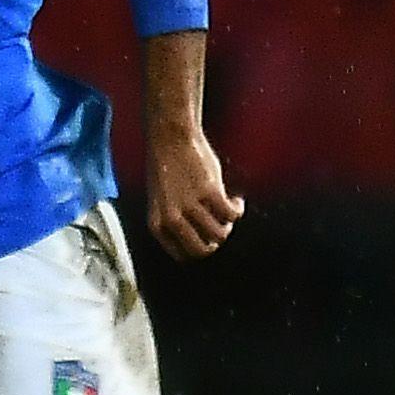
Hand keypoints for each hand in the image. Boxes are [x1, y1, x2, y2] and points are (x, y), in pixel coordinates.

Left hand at [145, 125, 243, 260]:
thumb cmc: (168, 170)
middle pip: (203, 251)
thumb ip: (175, 222)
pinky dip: (238, 209)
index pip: (182, 255)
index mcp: (156, 224)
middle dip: (216, 242)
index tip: (207, 234)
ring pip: (220, 234)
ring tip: (227, 208)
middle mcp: (171, 218)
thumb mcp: (162, 202)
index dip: (200, 247)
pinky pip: (232, 214)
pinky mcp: (209, 192)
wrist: (170, 139)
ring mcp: (189, 206)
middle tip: (221, 226)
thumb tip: (204, 240)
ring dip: (229, 224)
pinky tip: (235, 199)